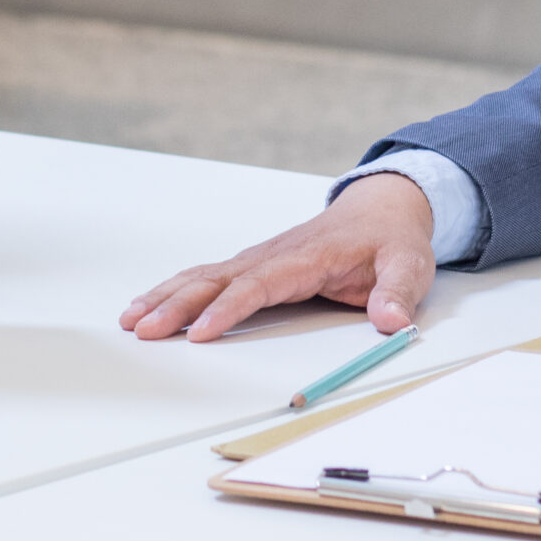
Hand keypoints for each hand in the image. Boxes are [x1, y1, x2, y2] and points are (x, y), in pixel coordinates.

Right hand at [119, 173, 436, 342]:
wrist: (381, 208)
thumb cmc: (390, 239)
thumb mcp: (408, 264)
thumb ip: (399, 292)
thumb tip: (391, 321)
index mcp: (306, 257)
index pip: (259, 284)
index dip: (228, 308)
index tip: (199, 331)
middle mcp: (273, 255)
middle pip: (217, 279)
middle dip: (178, 305)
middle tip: (143, 330)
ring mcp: (259, 259)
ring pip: (204, 276)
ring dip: (166, 296)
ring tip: (131, 320)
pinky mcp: (254, 266)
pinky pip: (208, 277)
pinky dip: (175, 290)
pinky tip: (150, 305)